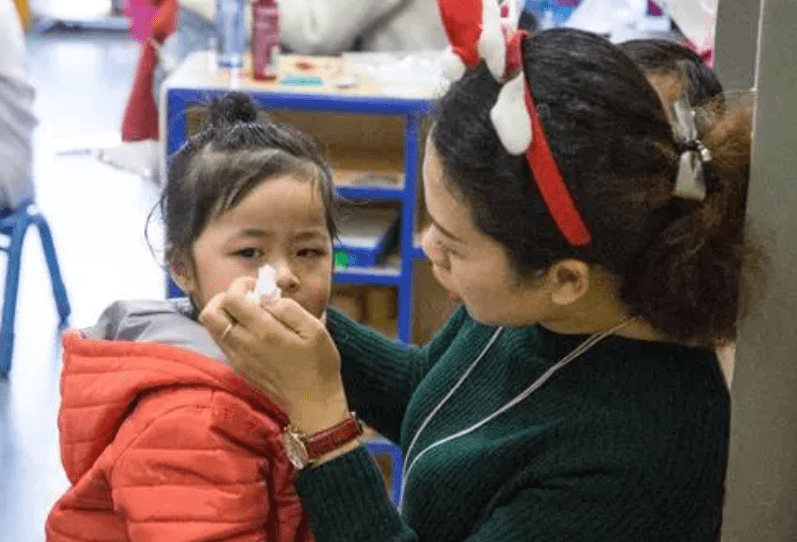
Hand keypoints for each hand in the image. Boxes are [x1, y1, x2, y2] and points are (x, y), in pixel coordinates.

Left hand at [200, 277, 348, 433]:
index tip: (259, 287)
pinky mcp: (238, 366)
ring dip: (225, 312)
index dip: (242, 285)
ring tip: (250, 313)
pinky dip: (229, 327)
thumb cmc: (319, 364)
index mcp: (264, 331)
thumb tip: (268, 298)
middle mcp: (244, 343)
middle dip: (225, 297)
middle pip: (210, 311)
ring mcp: (238, 357)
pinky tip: (252, 330)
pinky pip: (220, 340)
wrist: (312, 403)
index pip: (232, 298)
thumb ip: (289, 309)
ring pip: (211, 326)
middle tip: (249, 298)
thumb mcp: (315, 330)